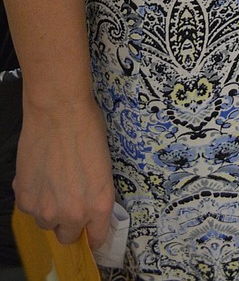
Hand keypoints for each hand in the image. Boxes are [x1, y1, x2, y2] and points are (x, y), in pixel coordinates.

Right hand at [13, 94, 114, 250]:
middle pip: (68, 236)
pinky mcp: (25, 201)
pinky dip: (33, 196)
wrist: (59, 111)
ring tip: (53, 179)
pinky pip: (29, 208)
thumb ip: (95, 193)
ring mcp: (47, 210)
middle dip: (69, 221)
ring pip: (46, 222)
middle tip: (68, 197)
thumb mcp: (104, 165)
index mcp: (100, 203)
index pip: (97, 236)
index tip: (90, 230)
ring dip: (49, 208)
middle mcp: (74, 213)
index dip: (93, 232)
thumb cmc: (87, 128)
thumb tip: (86, 205)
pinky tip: (39, 173)